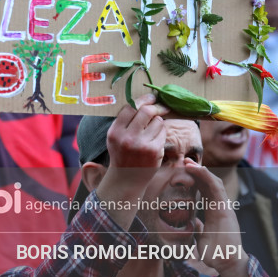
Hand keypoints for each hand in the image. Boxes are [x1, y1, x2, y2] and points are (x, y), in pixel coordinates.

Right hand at [94, 94, 168, 230]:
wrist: (127, 179)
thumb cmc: (122, 154)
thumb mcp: (116, 137)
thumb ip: (125, 121)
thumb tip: (145, 101)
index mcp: (115, 132)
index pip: (130, 107)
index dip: (143, 100)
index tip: (151, 97)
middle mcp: (127, 137)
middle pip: (146, 111)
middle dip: (156, 107)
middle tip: (161, 107)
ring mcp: (141, 144)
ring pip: (157, 121)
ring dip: (158, 122)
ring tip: (152, 131)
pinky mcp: (154, 150)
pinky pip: (163, 132)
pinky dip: (161, 133)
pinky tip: (155, 140)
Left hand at [185, 163, 243, 274]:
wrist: (227, 263)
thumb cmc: (216, 252)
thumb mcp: (201, 237)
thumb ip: (199, 227)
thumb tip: (193, 222)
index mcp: (213, 212)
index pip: (204, 191)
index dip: (195, 180)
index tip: (183, 172)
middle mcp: (219, 207)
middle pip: (208, 183)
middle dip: (197, 172)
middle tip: (184, 161)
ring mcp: (223, 207)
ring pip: (213, 182)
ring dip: (201, 171)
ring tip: (189, 162)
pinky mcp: (225, 209)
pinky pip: (217, 189)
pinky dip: (208, 177)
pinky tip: (199, 170)